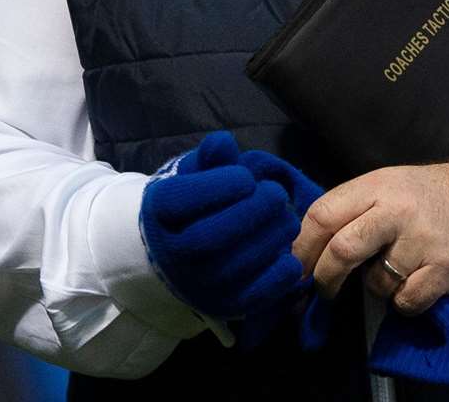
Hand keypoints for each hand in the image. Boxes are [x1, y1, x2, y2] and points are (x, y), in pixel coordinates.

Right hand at [140, 132, 304, 319]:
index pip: (180, 201)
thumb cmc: (194, 200)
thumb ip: (211, 158)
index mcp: (159, 212)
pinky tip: (288, 254)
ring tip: (286, 218)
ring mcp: (195, 284)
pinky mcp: (221, 306)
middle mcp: (171, 254)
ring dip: (268, 240)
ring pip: (230, 268)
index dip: (218, 187)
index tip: (246, 176)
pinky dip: (275, 278)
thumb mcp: (197, 172)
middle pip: (207, 238)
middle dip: (250, 213)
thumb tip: (223, 143)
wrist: (178, 248)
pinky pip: (250, 298)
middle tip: (276, 194)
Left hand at [292, 161, 448, 315]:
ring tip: (392, 272)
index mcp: (377, 185)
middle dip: (324, 279)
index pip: (323, 214)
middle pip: (342, 250)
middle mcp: (397, 209)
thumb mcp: (389, 184)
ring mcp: (422, 240)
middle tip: (321, 292)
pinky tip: (414, 284)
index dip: (301, 247)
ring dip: (375, 288)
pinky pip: (406, 301)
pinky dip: (403, 302)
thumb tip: (309, 247)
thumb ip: (354, 208)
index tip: (294, 269)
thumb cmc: (429, 195)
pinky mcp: (444, 269)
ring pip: (374, 283)